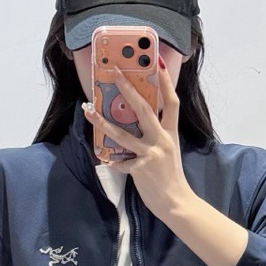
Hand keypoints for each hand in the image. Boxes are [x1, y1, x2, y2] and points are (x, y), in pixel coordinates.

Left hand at [82, 56, 251, 265]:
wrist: (176, 203)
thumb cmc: (170, 177)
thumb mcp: (168, 152)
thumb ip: (157, 136)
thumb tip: (139, 124)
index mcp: (170, 133)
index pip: (170, 102)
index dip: (165, 82)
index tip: (156, 62)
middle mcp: (161, 140)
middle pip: (143, 108)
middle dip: (127, 88)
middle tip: (114, 71)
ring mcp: (150, 155)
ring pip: (122, 134)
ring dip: (102, 122)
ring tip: (88, 110)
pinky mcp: (140, 169)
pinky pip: (119, 162)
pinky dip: (110, 160)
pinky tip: (102, 157)